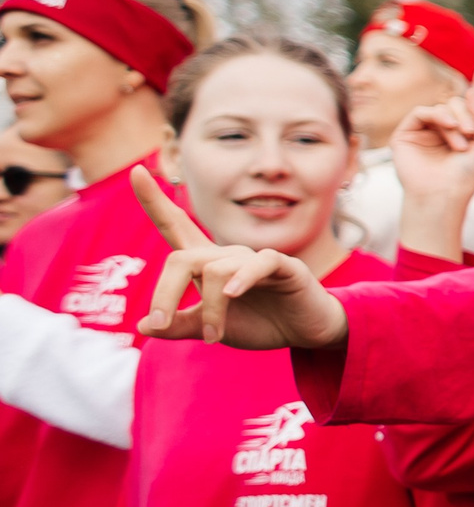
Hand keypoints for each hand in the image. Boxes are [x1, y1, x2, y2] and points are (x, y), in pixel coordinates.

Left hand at [134, 171, 347, 349]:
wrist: (304, 331)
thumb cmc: (259, 323)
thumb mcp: (210, 329)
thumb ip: (180, 326)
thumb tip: (143, 327)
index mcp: (206, 264)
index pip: (175, 224)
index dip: (154, 200)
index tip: (135, 171)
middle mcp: (226, 254)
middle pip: (182, 259)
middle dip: (165, 292)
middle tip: (161, 324)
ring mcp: (254, 258)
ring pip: (215, 271)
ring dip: (211, 308)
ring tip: (213, 336)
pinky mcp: (282, 265)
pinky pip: (257, 264)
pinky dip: (241, 279)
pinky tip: (233, 295)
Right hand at [392, 67, 473, 261]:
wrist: (443, 196)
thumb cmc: (465, 176)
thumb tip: (471, 90)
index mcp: (461, 134)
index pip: (470, 107)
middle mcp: (442, 131)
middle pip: (456, 104)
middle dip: (467, 114)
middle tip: (471, 133)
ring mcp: (423, 132)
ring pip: (441, 107)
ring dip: (455, 119)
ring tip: (462, 141)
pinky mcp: (405, 134)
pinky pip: (422, 112)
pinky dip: (438, 116)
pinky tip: (450, 128)